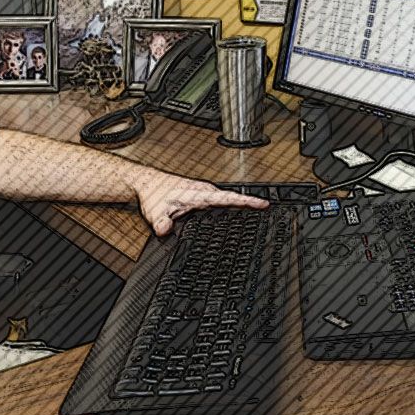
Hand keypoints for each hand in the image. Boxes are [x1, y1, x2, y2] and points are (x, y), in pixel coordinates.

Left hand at [134, 172, 269, 234]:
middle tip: (267, 210)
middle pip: (233, 198)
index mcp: (200, 194)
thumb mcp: (156, 211)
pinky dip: (230, 206)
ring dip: (241, 204)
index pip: (228, 198)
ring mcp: (204, 193)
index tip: (263, 204)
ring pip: (227, 199)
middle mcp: (204, 192)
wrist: (148, 183)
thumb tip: (165, 230)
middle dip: (250, 204)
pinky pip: (220, 201)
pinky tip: (234, 213)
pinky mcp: (201, 196)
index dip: (247, 202)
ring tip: (257, 211)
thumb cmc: (154, 193)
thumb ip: (161, 222)